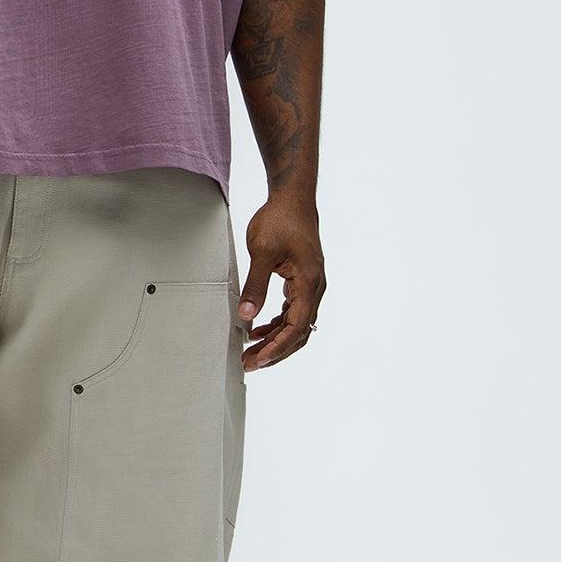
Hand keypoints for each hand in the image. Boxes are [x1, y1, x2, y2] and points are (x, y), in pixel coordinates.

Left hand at [236, 196, 324, 370]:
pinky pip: (292, 311)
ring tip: (251, 351)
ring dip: (275, 339)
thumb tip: (246, 315)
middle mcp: (314, 287)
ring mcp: (309, 285)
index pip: (296, 326)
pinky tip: (257, 329)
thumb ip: (255, 286)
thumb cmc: (281, 219)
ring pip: (296, 324)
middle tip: (250, 362)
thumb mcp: (262, 252)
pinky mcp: (301, 281)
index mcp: (308, 282)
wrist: (293, 198)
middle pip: (299, 332)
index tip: (258, 359)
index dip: (277, 346)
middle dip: (275, 350)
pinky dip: (276, 324)